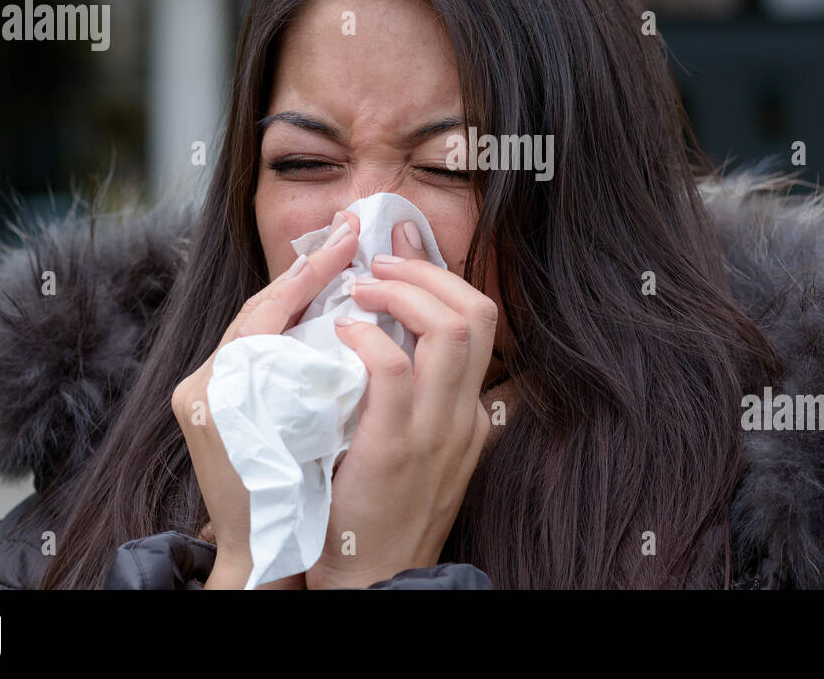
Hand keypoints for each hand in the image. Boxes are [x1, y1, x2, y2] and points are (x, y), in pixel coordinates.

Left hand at [172, 210, 362, 589]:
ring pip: (255, 323)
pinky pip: (253, 344)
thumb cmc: (287, 511)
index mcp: (216, 391)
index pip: (263, 314)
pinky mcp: (208, 398)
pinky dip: (286, 320)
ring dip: (296, 292)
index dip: (306, 276)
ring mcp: (202, 390)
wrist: (256, 555)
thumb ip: (305, 385)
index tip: (345, 244)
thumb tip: (332, 323)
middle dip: (302, 272)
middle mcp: (201, 384)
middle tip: (346, 237)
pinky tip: (318, 307)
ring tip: (336, 263)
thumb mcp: (307, 446)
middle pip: (256, 310)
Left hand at [304, 220, 497, 588]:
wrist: (372, 580)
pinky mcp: (395, 447)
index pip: (480, 321)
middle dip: (429, 270)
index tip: (406, 242)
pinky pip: (392, 368)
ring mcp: (435, 431)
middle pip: (477, 313)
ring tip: (362, 288)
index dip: (444, 273)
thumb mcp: (424, 459)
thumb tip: (407, 352)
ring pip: (450, 328)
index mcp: (470, 414)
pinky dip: (367, 336)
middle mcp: (464, 417)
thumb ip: (428, 408)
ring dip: (402, 293)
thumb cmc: (380, 514)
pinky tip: (343, 332)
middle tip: (381, 261)